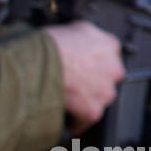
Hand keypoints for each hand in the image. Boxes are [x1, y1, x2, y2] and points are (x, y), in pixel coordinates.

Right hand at [44, 20, 124, 134]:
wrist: (37, 64)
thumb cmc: (49, 46)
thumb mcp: (71, 28)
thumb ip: (83, 36)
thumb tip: (77, 41)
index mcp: (110, 45)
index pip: (108, 57)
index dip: (92, 64)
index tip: (82, 69)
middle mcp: (113, 69)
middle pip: (106, 80)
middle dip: (92, 84)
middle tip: (73, 85)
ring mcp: (105, 91)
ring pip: (98, 100)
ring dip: (85, 103)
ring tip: (66, 103)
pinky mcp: (93, 111)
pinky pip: (85, 121)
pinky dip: (75, 123)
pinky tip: (65, 120)